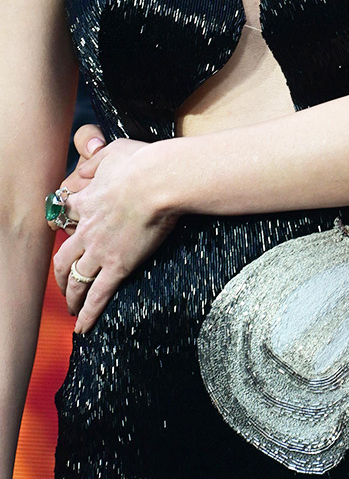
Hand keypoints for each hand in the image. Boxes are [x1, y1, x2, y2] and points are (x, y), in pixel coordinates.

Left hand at [52, 137, 174, 333]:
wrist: (158, 181)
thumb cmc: (142, 163)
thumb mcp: (113, 151)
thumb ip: (95, 159)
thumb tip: (84, 163)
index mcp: (87, 202)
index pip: (66, 217)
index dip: (64, 225)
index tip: (66, 231)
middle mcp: (87, 230)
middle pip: (63, 258)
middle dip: (61, 274)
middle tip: (64, 282)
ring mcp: (100, 250)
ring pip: (76, 280)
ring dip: (72, 296)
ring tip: (73, 308)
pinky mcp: (117, 265)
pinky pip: (98, 295)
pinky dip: (88, 314)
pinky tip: (83, 327)